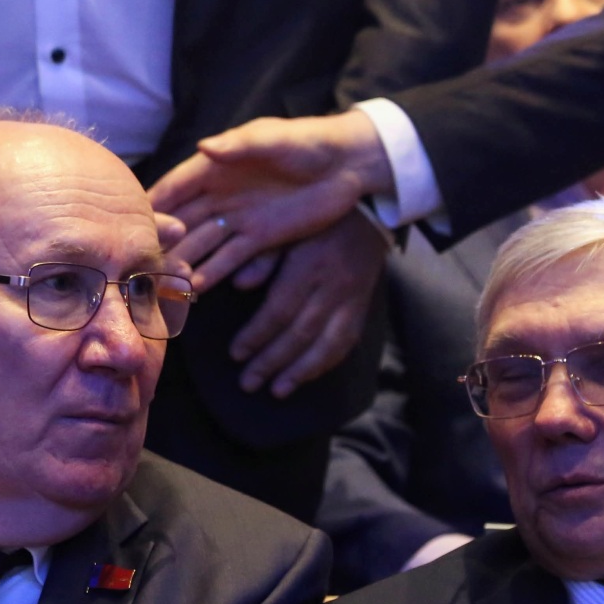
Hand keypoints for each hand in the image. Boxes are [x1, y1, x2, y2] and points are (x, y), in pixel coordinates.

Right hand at [152, 111, 393, 289]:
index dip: (154, 204)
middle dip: (164, 241)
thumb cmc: (309, 142)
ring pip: (203, 243)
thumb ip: (240, 146)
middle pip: (183, 220)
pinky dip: (213, 273)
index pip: (176, 187)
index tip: (130, 222)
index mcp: (218, 166)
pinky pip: (231, 259)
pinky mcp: (260, 238)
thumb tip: (205, 146)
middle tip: (144, 262)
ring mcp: (239, 218)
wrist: (349, 165)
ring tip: (166, 282)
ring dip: (184, 262)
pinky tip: (197, 289)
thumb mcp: (274, 139)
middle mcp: (222, 194)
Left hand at [221, 211, 388, 397]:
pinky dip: (324, 364)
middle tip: (248, 382)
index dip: (257, 335)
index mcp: (309, 263)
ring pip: (326, 344)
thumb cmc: (314, 219)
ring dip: (299, 372)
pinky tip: (305, 378)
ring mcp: (351, 299)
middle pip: (300, 332)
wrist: (368, 212)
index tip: (236, 353)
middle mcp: (333, 285)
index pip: (280, 308)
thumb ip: (264, 254)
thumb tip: (241, 285)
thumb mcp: (285, 226)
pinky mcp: (361, 307)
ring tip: (275, 391)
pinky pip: (346, 342)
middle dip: (271, 361)